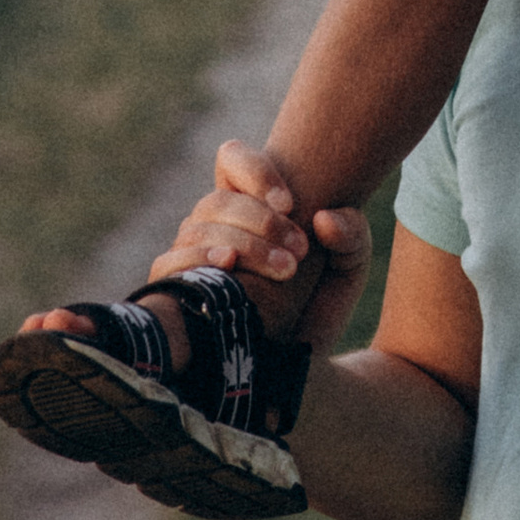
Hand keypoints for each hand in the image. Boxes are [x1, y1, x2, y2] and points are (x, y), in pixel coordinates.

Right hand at [146, 138, 372, 348]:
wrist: (305, 361)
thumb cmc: (320, 301)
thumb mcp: (350, 263)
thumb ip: (352, 233)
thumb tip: (323, 218)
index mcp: (249, 202)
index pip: (231, 158)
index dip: (256, 171)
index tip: (292, 203)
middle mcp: (214, 223)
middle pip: (218, 198)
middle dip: (262, 220)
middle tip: (301, 251)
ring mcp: (191, 256)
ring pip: (196, 227)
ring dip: (245, 244)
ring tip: (285, 271)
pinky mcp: (176, 291)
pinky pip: (167, 264)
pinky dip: (195, 259)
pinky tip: (227, 266)